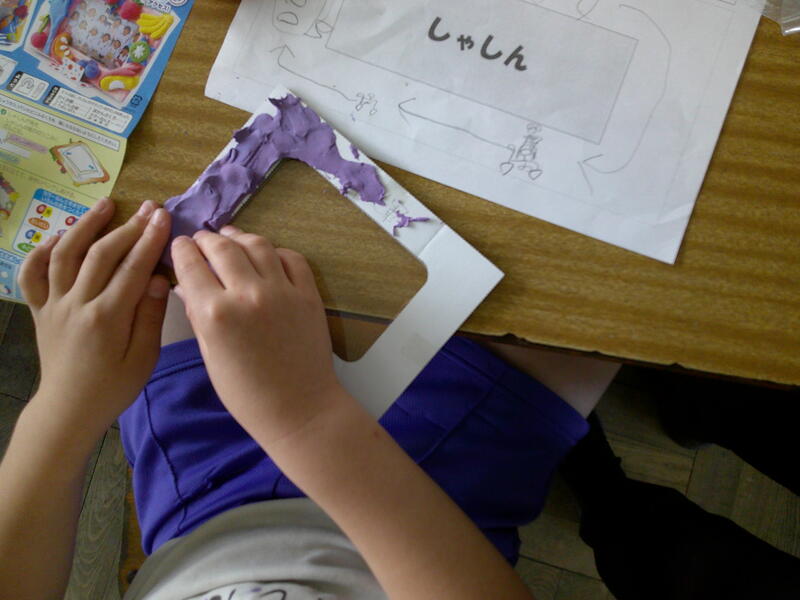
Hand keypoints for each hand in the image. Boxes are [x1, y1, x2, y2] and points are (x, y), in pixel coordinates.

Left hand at [18, 197, 171, 441]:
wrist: (69, 409)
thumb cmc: (113, 387)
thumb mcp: (143, 359)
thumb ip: (149, 317)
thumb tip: (156, 278)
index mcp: (107, 318)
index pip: (132, 269)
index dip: (149, 239)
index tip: (163, 216)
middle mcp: (77, 305)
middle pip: (100, 255)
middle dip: (127, 227)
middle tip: (148, 208)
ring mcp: (53, 305)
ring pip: (64, 255)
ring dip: (85, 226)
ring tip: (105, 205)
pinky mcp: (39, 310)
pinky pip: (32, 275)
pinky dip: (41, 251)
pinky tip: (58, 237)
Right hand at [171, 226, 350, 447]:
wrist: (299, 408)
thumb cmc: (246, 393)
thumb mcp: (210, 356)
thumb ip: (197, 315)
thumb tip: (184, 285)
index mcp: (215, 313)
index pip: (191, 264)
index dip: (182, 249)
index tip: (181, 245)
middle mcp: (247, 294)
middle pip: (223, 247)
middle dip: (207, 239)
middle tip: (203, 239)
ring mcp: (282, 291)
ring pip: (258, 244)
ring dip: (240, 237)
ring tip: (232, 238)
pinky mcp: (309, 294)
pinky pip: (292, 258)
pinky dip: (276, 251)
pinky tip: (267, 255)